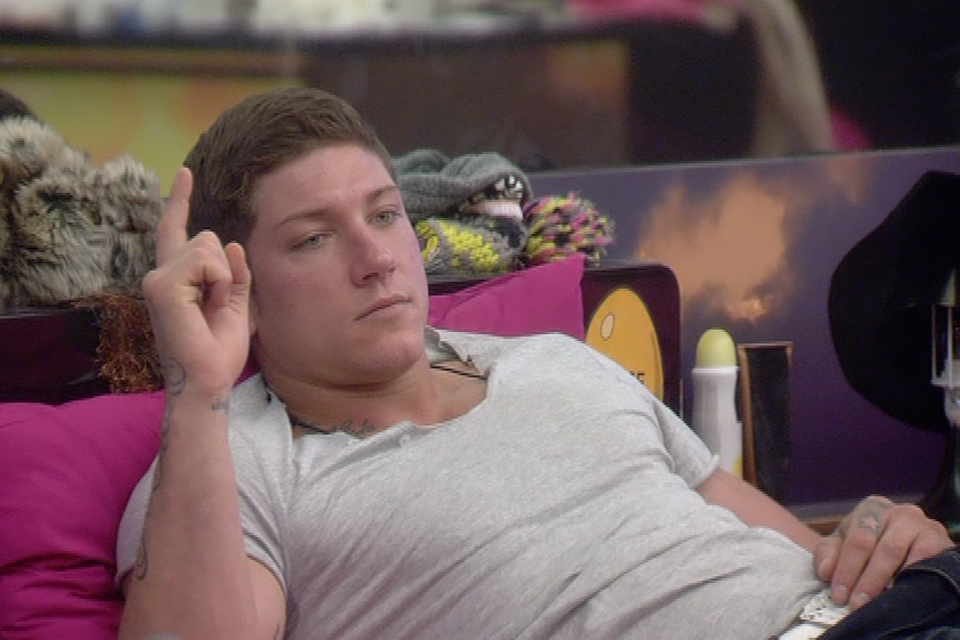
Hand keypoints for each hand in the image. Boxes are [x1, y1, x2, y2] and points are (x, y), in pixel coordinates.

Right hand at [141, 167, 251, 396]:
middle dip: (226, 268)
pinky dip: (219, 283)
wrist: (209, 380)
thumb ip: (235, 274)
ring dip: (224, 278)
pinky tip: (209, 306)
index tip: (185, 173)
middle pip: (207, 237)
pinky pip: (205, 261)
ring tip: (212, 308)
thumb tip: (230, 244)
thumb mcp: (237, 306)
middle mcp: (160, 275)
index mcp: (176, 279)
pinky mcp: (162, 286)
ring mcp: (157, 279)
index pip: (177, 231)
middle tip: (219, 306)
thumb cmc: (220, 351)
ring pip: (207, 246)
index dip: (180, 201)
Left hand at [813, 496, 951, 609]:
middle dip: (867, 580)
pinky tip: (902, 593)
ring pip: (904, 555)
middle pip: (882, 548)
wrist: (913, 544)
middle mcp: (899, 513)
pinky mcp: (940, 541)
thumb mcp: (844, 543)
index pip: (857, 541)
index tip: (839, 596)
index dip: (846, 571)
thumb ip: (829, 554)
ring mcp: (923, 526)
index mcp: (872, 509)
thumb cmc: (872, 543)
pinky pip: (927, 560)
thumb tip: (826, 570)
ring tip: (877, 604)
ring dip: (888, 582)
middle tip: (857, 605)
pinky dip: (913, 576)